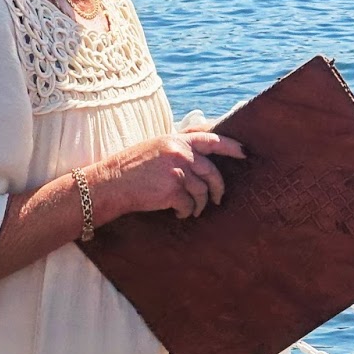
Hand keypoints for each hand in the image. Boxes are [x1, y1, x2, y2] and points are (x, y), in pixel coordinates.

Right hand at [93, 131, 245, 221]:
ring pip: (202, 191)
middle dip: (219, 188)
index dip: (232, 147)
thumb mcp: (155, 148)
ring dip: (200, 204)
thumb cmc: (131, 169)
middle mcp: (179, 152)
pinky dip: (186, 212)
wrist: (109, 184)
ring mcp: (177, 170)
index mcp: (176, 139)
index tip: (245, 153)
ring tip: (192, 210)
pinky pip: (189, 205)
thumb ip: (178, 149)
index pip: (212, 139)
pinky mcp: (172, 190)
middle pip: (212, 172)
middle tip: (219, 199)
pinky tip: (178, 214)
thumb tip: (203, 159)